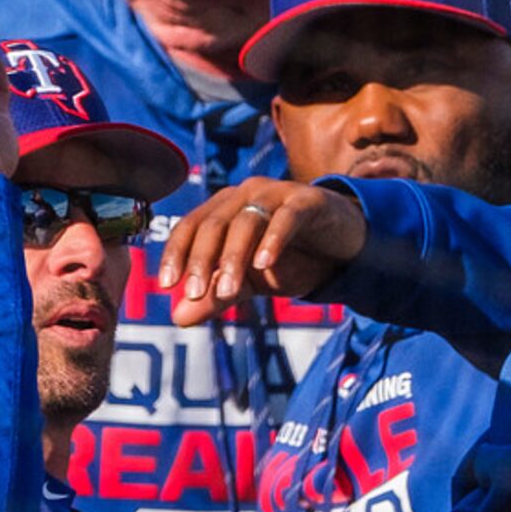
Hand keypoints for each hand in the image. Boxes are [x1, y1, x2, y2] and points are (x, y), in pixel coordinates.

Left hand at [159, 179, 366, 325]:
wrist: (343, 248)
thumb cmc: (292, 258)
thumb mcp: (250, 281)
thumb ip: (216, 296)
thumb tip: (178, 318)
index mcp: (225, 208)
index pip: (190, 226)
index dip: (175, 254)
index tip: (167, 286)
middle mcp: (246, 194)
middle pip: (213, 224)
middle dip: (201, 261)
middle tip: (194, 294)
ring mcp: (277, 193)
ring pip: (246, 222)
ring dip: (234, 257)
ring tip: (230, 291)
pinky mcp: (309, 200)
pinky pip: (287, 217)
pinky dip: (273, 240)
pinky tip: (264, 264)